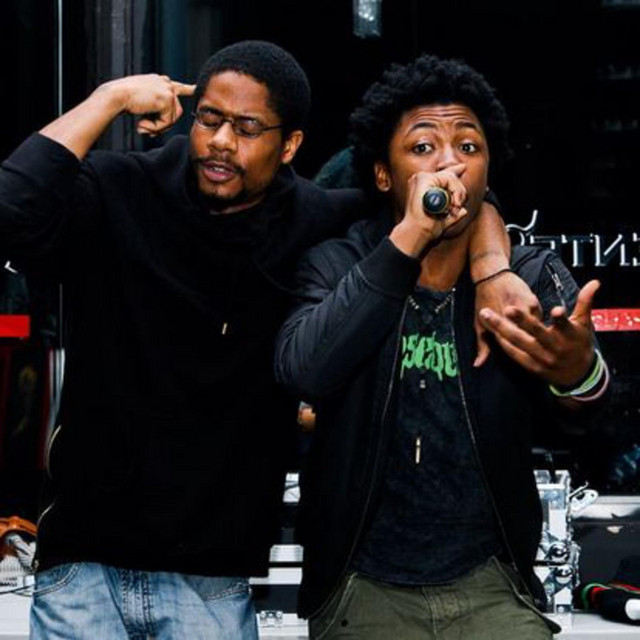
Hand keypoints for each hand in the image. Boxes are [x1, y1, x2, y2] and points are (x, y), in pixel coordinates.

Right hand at [99, 74, 194, 135]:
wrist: (114, 96)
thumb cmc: (122, 100)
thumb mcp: (141, 100)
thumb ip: (155, 108)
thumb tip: (166, 123)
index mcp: (159, 81)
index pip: (178, 87)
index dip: (188, 90)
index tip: (196, 89)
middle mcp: (165, 83)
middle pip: (176, 112)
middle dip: (163, 125)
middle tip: (146, 130)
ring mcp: (167, 90)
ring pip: (172, 119)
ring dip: (158, 128)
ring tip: (141, 126)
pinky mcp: (167, 99)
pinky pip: (167, 122)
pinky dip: (155, 127)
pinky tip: (141, 124)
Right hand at [390, 165, 468, 257]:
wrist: (417, 233)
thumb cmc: (426, 228)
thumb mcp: (444, 218)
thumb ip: (453, 212)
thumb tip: (464, 211)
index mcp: (424, 187)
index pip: (442, 175)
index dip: (455, 170)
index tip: (463, 167)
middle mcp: (421, 180)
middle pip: (450, 176)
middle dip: (459, 192)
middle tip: (457, 207)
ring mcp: (421, 178)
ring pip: (451, 177)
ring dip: (457, 193)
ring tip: (453, 208)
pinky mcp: (423, 179)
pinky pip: (448, 178)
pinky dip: (454, 191)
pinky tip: (450, 204)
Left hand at [477, 279, 598, 386]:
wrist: (578, 374)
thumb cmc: (579, 343)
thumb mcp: (584, 323)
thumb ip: (585, 302)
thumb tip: (595, 282)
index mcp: (569, 336)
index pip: (565, 325)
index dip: (561, 318)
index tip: (556, 310)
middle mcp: (555, 348)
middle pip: (536, 333)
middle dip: (521, 320)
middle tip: (508, 308)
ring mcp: (542, 358)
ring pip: (519, 342)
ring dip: (501, 329)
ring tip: (487, 315)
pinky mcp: (532, 367)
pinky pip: (514, 354)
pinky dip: (503, 343)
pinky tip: (491, 331)